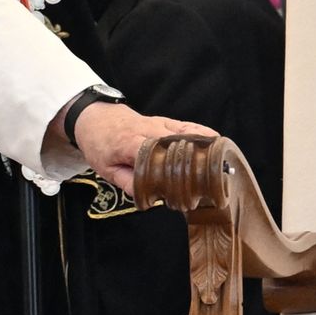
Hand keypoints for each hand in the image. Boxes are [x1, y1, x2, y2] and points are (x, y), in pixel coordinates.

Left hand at [72, 103, 213, 194]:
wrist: (96, 117)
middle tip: (208, 185)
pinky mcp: (166, 121)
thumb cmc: (100, 143)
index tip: (184, 190)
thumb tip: (150, 197)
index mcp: (129, 144)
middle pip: (176, 147)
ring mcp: (159, 124)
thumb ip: (127, 183)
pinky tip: (217, 144)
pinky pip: (188, 126)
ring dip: (204, 150)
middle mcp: (148, 131)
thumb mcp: (105, 168)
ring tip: (220, 167)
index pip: (154, 157)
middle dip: (193, 165)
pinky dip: (203, 134)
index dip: (170, 173)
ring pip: (186, 135)